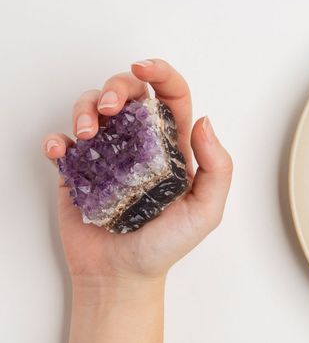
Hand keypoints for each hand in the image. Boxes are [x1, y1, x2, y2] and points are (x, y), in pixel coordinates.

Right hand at [42, 59, 232, 289]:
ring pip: (93, 107)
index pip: (171, 97)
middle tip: (109, 110)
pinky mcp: (80, 171)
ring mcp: (108, 155)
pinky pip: (63, 142)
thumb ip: (217, 168)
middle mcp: (140, 144)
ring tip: (85, 135)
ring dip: (85, 108)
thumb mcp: (205, 211)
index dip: (160, 73)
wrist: (121, 275)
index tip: (142, 67)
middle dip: (115, 86)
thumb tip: (204, 121)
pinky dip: (57, 139)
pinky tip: (59, 151)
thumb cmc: (165, 245)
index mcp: (172, 147)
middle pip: (128, 92)